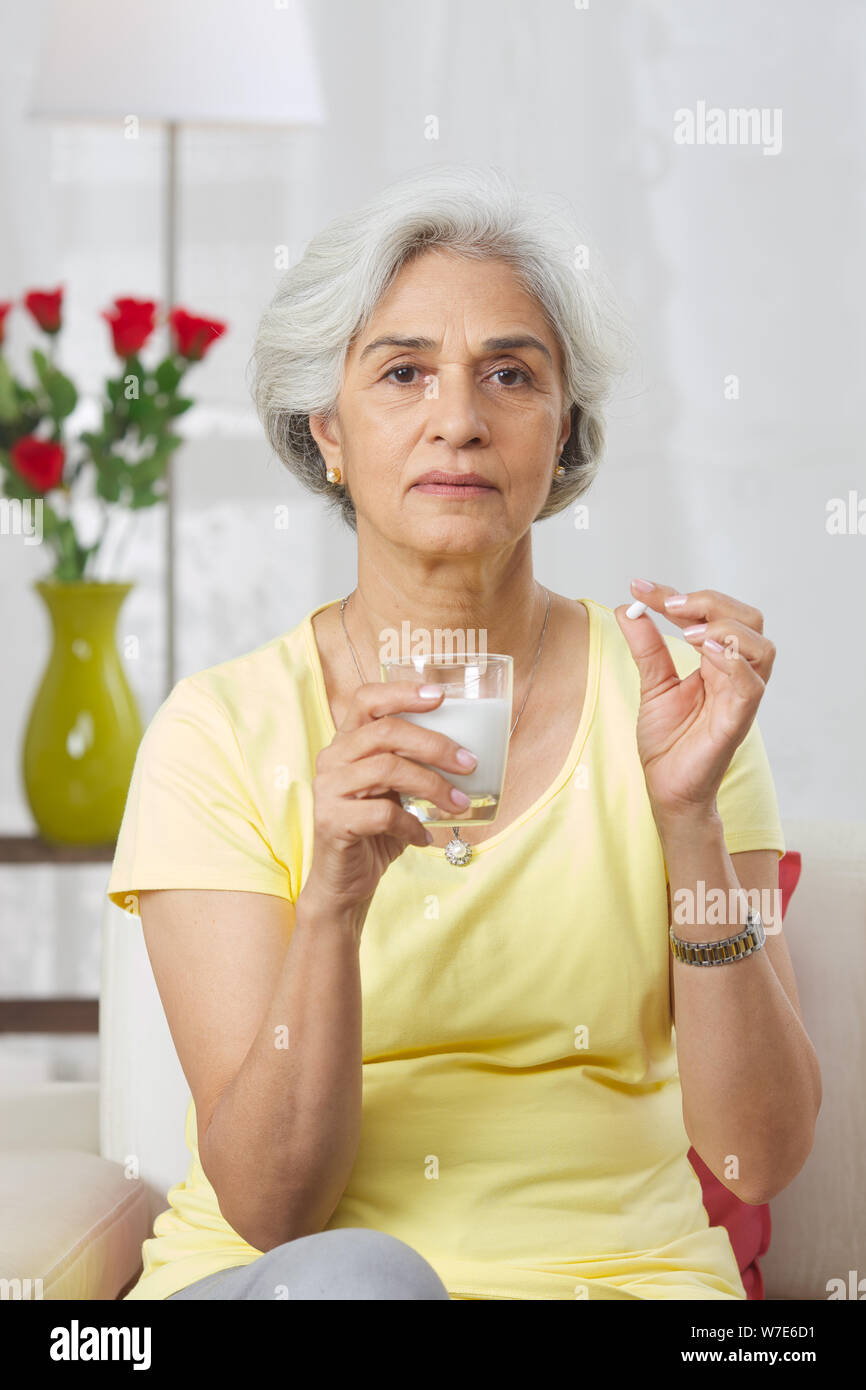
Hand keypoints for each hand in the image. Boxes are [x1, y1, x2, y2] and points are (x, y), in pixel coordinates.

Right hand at [302, 681, 476, 919]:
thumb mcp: (396, 791)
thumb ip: (414, 766)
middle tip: (469, 763)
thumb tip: (467, 754)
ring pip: (387, 768)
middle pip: (385, 732)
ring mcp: (328, 789)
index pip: (366, 699)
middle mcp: (332, 759)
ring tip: (459, 804)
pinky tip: (424, 837)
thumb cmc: (375, 831)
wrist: (345, 882)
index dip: (402, 692)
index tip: (440, 696)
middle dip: (435, 745)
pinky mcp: (332, 821)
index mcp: (346, 742)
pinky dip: (412, 824)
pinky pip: (382, 813)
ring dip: (432, 785)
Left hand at [614, 580, 776, 826]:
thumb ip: (645, 646)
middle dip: (710, 602)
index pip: (712, 614)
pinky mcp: (738, 720)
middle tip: (670, 605)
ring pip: (761, 647)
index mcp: (717, 662)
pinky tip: (707, 653)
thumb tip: (630, 607)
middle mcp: (736, 674)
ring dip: (726, 629)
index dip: (680, 596)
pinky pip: (752, 685)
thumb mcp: (652, 683)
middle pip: (748, 620)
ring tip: (690, 631)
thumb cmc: (668, 740)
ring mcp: (741, 696)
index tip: (641, 587)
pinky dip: (734, 663)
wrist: (666, 787)